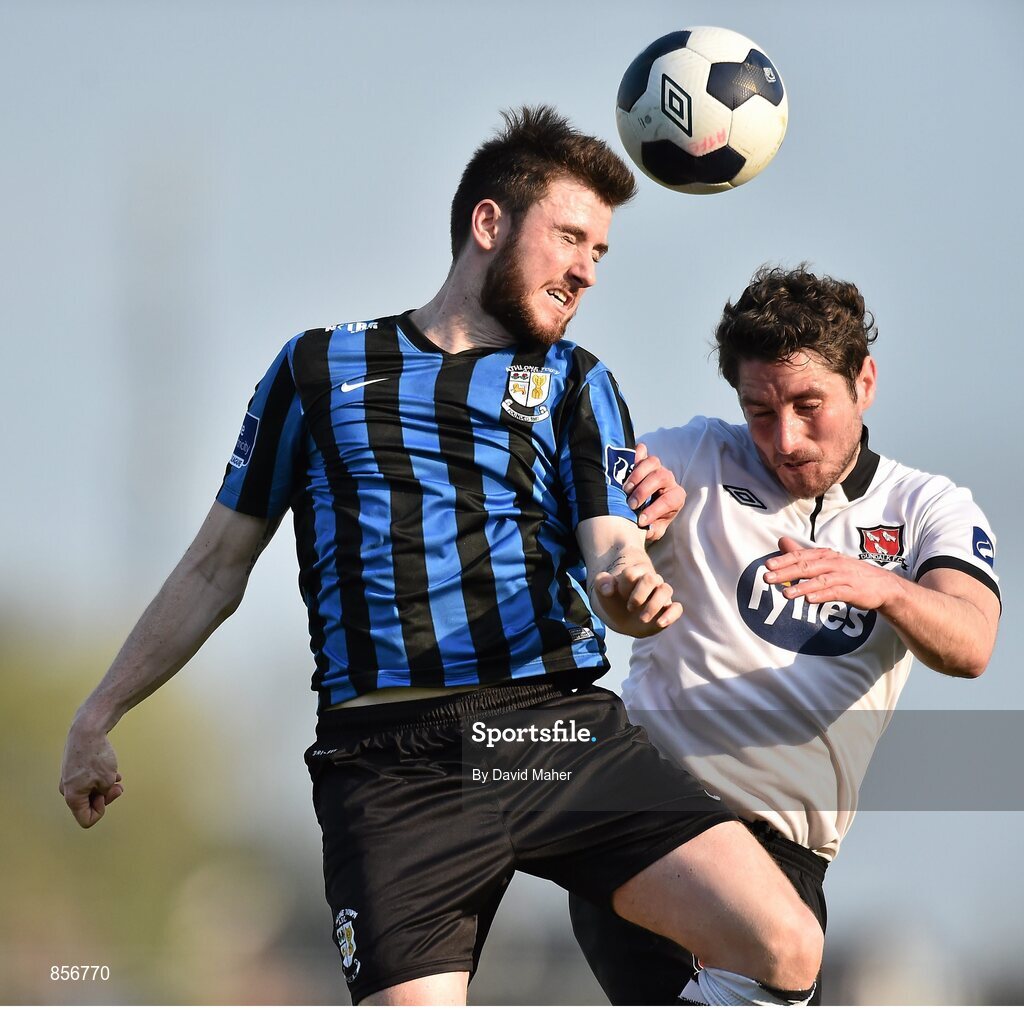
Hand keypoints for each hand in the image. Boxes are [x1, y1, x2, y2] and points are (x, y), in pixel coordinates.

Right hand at [59, 717, 123, 828]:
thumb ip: (106, 793)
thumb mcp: (107, 780)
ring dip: (104, 786)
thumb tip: (105, 792)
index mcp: (72, 797)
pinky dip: (100, 778)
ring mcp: (69, 778)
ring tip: (115, 776)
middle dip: (105, 796)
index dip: (101, 811)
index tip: (106, 795)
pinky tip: (112, 770)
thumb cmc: (96, 756)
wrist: (87, 731)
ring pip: (90, 791)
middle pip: (88, 805)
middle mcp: (67, 790)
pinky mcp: (74, 768)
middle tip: (117, 785)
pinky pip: (88, 780)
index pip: (86, 820)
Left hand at [592, 558, 682, 636]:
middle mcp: (651, 581)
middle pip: (652, 578)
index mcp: (635, 573)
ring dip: (654, 605)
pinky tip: (659, 624)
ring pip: (666, 590)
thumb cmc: (613, 599)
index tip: (619, 595)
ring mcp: (661, 594)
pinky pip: (677, 608)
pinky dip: (671, 615)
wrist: (621, 616)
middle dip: (639, 594)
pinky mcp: (668, 609)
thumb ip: (601, 584)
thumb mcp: (603, 591)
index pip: (631, 573)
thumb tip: (609, 589)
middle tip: (630, 608)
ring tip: (642, 619)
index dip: (624, 586)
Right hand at [626, 443, 684, 543]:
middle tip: (631, 504)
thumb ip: (653, 530)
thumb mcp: (654, 530)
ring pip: (653, 462)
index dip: (655, 510)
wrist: (643, 511)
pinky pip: (641, 452)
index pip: (669, 500)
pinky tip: (628, 459)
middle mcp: (668, 480)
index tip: (640, 520)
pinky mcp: (643, 461)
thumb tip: (646, 529)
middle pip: (661, 477)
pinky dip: (636, 454)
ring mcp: (656, 468)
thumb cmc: (652, 521)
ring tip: (625, 489)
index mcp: (676, 497)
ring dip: (637, 475)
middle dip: (644, 491)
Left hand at [763, 535, 897, 611]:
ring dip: (802, 587)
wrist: (882, 585)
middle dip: (786, 572)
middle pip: (806, 567)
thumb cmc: (848, 573)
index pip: (800, 556)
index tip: (767, 565)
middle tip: (767, 578)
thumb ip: (801, 554)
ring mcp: (844, 576)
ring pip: (820, 580)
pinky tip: (809, 600)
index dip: (783, 560)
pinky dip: (822, 596)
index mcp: (824, 555)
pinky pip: (836, 592)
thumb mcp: (825, 561)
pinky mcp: (853, 591)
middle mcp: (833, 563)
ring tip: (786, 594)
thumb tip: (780, 541)